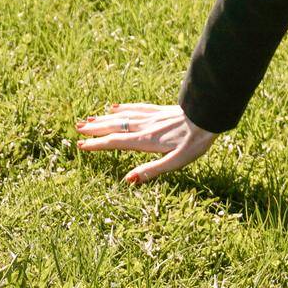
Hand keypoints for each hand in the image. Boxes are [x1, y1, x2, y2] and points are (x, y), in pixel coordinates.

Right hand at [74, 102, 216, 184]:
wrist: (210, 115)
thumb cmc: (196, 141)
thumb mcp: (176, 161)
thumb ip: (151, 170)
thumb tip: (127, 181)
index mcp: (146, 140)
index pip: (116, 142)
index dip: (98, 145)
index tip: (81, 146)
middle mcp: (146, 126)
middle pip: (115, 126)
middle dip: (96, 129)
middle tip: (77, 128)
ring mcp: (153, 116)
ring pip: (123, 116)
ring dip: (105, 118)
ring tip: (90, 118)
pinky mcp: (161, 109)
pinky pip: (137, 107)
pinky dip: (123, 108)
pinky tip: (116, 106)